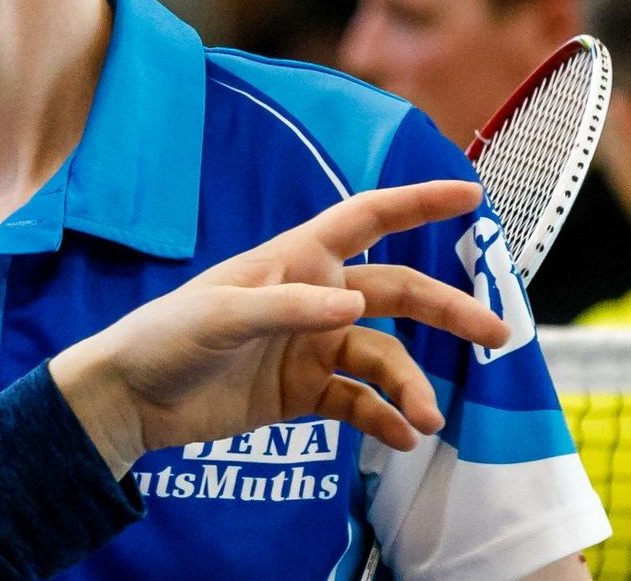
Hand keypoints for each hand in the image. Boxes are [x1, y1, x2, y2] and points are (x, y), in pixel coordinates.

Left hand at [50, 180, 506, 476]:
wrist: (133, 399)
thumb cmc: (166, 338)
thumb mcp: (220, 317)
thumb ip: (287, 309)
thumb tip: (355, 306)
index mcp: (293, 260)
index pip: (365, 219)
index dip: (417, 202)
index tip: (470, 191)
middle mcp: (311, 298)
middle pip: (396, 293)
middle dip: (447, 311)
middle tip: (497, 336)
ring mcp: (309, 346)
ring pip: (383, 359)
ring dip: (411, 387)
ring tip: (426, 421)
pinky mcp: (301, 392)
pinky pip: (359, 403)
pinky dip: (384, 420)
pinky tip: (401, 439)